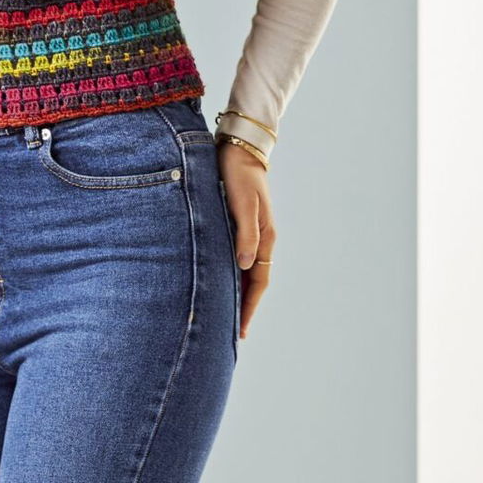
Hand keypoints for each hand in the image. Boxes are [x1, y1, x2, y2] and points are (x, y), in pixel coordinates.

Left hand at [216, 140, 274, 343]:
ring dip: (236, 293)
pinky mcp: (238, 225)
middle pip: (252, 283)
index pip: (258, 283)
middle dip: (243, 308)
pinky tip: (219, 282)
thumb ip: (244, 234)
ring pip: (244, 273)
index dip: (249, 308)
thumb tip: (245, 265)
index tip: (240, 332)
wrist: (238, 148)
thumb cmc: (238, 175)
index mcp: (264, 237)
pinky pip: (235, 259)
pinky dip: (229, 275)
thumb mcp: (242, 204)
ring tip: (223, 315)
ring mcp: (250, 233)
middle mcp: (259, 239)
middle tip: (231, 334)